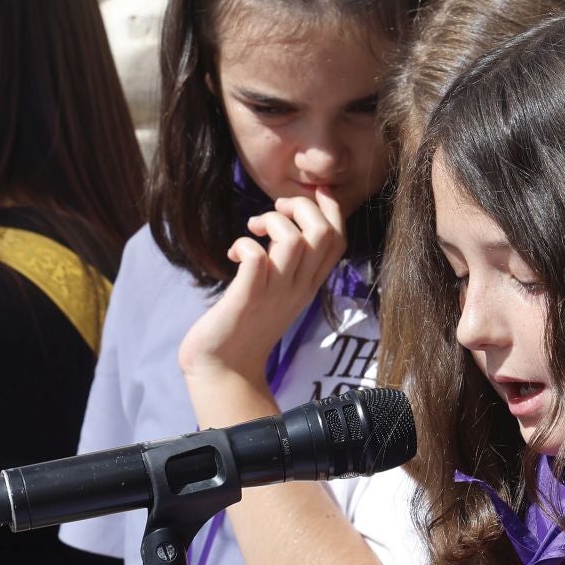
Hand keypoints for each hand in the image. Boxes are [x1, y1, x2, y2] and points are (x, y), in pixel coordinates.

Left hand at [177, 189, 347, 384]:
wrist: (225, 369)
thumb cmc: (246, 325)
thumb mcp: (279, 291)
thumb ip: (288, 262)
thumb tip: (285, 223)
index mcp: (309, 284)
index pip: (339, 238)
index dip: (330, 208)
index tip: (311, 195)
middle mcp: (299, 287)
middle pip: (323, 233)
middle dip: (300, 206)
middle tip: (275, 213)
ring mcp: (275, 294)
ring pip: (294, 242)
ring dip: (272, 222)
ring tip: (254, 230)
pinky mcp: (248, 299)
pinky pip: (255, 259)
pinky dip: (244, 245)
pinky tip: (233, 254)